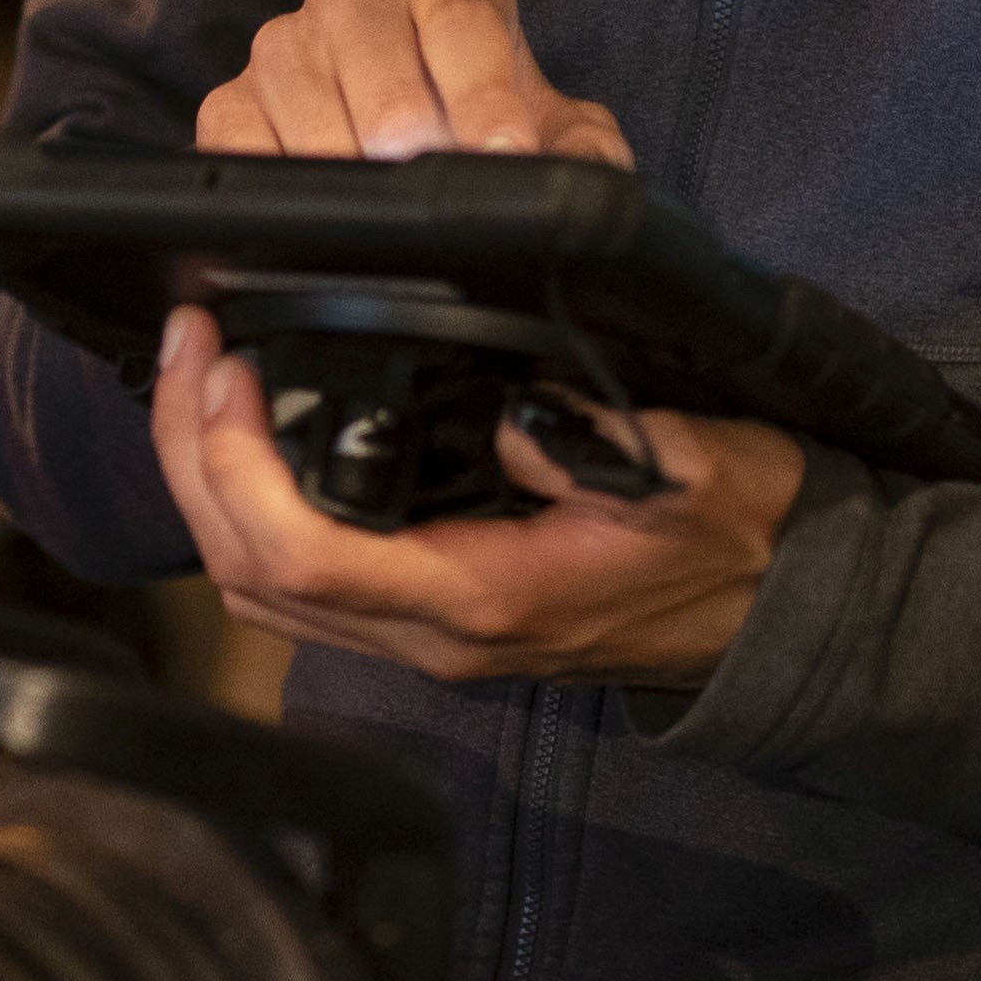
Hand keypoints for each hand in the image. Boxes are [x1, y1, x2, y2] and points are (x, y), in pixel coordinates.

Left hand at [149, 304, 800, 687]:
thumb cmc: (744, 535)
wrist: (787, 612)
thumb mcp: (690, 467)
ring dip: (211, 486)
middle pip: (250, 576)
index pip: (301, 558)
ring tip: (206, 375)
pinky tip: (259, 430)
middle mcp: (435, 635)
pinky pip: (303, 585)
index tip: (226, 361)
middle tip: (193, 345)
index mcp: (483, 599)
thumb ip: (590, 438)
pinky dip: (252, 508)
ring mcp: (429, 635)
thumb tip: (500, 410)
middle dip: (192, 459)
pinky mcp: (434, 615)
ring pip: (262, 590)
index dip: (234, 463)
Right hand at [196, 0, 635, 166]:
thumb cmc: (493, 135)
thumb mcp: (563, 140)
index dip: (483, 86)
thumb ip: (587, 154)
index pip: (461, 15)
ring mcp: (286, 43)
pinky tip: (307, 210)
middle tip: (428, 177)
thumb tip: (579, 186)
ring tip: (376, 207)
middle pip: (369, 40)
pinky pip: (234, 130)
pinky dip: (266, 169)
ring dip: (337, 152)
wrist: (431, 161)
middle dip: (403, 118)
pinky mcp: (233, 101)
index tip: (501, 150)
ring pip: (299, 83)